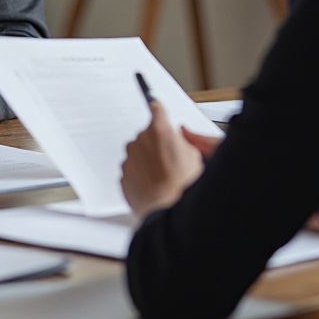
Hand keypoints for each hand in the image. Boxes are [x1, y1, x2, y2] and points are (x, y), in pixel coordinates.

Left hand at [120, 102, 220, 218]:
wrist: (166, 211)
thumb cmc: (181, 186)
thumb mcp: (194, 156)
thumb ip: (183, 141)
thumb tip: (179, 139)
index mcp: (159, 130)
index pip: (156, 108)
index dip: (159, 110)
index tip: (156, 107)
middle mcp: (140, 141)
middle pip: (147, 135)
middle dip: (156, 144)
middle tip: (170, 161)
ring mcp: (130, 158)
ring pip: (138, 154)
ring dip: (147, 161)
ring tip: (162, 178)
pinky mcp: (123, 176)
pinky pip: (132, 171)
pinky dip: (140, 176)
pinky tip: (153, 186)